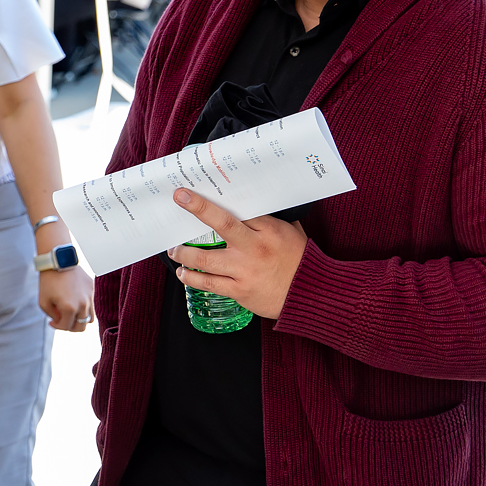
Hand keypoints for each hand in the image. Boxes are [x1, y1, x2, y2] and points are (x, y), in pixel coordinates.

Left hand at [39, 265, 94, 330]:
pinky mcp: (92, 289)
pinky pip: (91, 305)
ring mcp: (90, 297)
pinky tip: (74, 300)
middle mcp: (83, 305)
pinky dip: (84, 308)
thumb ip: (52, 315)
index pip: (66, 327)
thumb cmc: (48, 281)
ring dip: (80, 320)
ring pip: (90, 319)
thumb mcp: (43, 301)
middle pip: (81, 327)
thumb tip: (60, 321)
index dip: (57, 326)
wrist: (59, 261)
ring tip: (70, 314)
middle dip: (70, 327)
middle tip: (63, 321)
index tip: (51, 321)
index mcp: (69, 308)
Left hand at [166, 190, 307, 319]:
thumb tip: (251, 207)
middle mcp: (254, 248)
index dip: (216, 201)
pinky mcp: (239, 291)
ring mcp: (245, 271)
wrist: (310, 294)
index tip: (197, 191)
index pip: (239, 210)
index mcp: (269, 230)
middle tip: (179, 201)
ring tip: (174, 251)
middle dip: (198, 210)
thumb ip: (270, 221)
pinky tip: (183, 274)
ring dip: (184, 254)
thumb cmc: (300, 261)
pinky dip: (192, 279)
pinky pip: (209, 284)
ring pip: (206, 260)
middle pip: (222, 225)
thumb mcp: (291, 232)